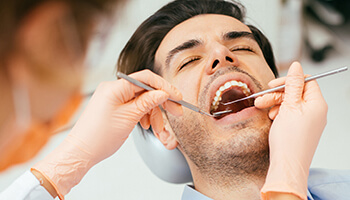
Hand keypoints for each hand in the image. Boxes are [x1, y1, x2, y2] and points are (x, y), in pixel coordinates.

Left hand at [33, 70, 182, 197]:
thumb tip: (163, 93)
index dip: (165, 86)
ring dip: (153, 113)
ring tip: (159, 128)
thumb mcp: (129, 118)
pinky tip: (148, 125)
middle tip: (176, 111)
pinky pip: (134, 107)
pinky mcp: (113, 106)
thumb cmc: (99, 137)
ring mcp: (113, 98)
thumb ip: (148, 102)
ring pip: (141, 101)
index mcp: (115, 87)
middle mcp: (113, 89)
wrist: (81, 152)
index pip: (146, 79)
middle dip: (162, 102)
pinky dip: (143, 115)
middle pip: (145, 90)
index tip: (177, 96)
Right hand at [256, 62, 327, 199]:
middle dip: (277, 94)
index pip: (306, 82)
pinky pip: (290, 114)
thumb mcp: (289, 106)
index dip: (289, 81)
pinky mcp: (301, 128)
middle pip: (296, 92)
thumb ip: (293, 84)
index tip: (273, 85)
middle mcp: (316, 111)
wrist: (287, 164)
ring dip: (275, 103)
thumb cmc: (289, 139)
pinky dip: (279, 113)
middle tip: (262, 99)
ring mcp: (309, 121)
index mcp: (317, 104)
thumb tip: (296, 65)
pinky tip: (271, 117)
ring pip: (291, 103)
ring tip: (262, 108)